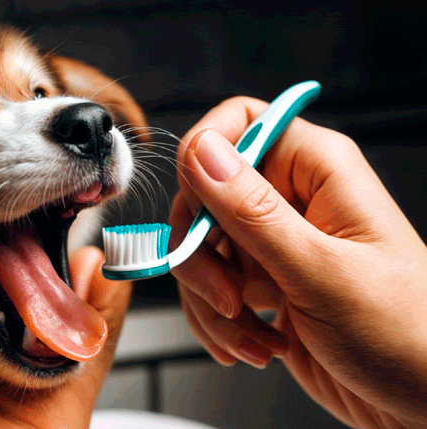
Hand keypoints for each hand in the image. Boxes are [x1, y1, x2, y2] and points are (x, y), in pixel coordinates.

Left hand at [0, 246, 131, 428]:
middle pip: (12, 307)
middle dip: (34, 264)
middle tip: (48, 218)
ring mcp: (17, 395)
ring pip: (55, 327)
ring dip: (74, 284)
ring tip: (86, 238)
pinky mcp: (59, 416)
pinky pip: (87, 363)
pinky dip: (104, 323)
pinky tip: (111, 281)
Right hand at [170, 96, 426, 427]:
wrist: (422, 404)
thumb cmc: (408, 337)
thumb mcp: (323, 272)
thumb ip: (254, 212)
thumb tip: (203, 152)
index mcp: (318, 172)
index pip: (240, 122)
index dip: (204, 155)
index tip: (196, 208)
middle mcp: (292, 201)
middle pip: (203, 195)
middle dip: (200, 254)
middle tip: (225, 294)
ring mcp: (274, 244)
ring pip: (199, 249)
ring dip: (210, 301)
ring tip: (251, 334)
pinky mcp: (261, 284)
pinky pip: (208, 288)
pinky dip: (218, 323)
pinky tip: (253, 344)